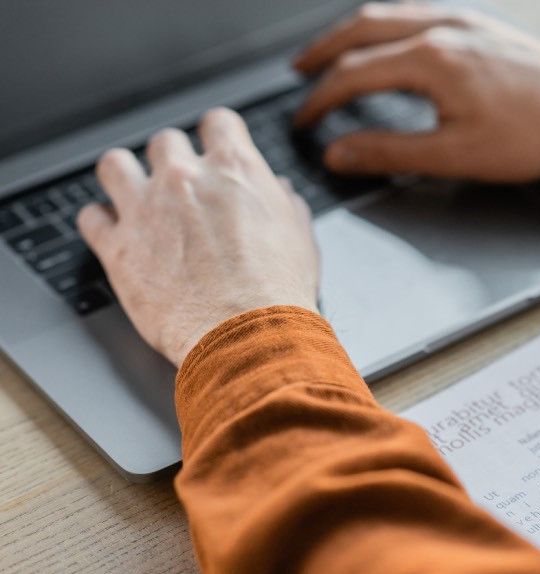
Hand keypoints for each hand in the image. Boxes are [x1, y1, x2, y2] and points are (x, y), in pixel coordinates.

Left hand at [77, 108, 318, 366]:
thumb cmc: (278, 293)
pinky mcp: (117, 247)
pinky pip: (90, 217)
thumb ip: (285, 205)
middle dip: (173, 161)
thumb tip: (278, 192)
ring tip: (135, 195)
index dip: (217, 135)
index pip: (218, 122)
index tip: (215, 149)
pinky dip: (100, 222)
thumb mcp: (300, 238)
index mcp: (234, 169)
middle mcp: (185, 178)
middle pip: (165, 142)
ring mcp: (145, 209)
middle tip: (181, 187)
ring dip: (125, 177)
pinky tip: (114, 232)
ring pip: (114, 165)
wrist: (248, 336)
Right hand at [295, 2, 539, 181]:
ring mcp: (466, 22)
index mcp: (431, 59)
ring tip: (336, 50)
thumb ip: (389, 153)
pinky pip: (422, 12)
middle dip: (324, 52)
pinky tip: (394, 40)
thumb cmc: (535, 134)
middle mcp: (444, 29)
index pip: (353, 75)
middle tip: (300, 71)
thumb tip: (340, 153)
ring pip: (392, 15)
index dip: (320, 100)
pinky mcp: (485, 27)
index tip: (304, 121)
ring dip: (355, 32)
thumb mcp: (453, 156)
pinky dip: (391, 25)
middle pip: (363, 30)